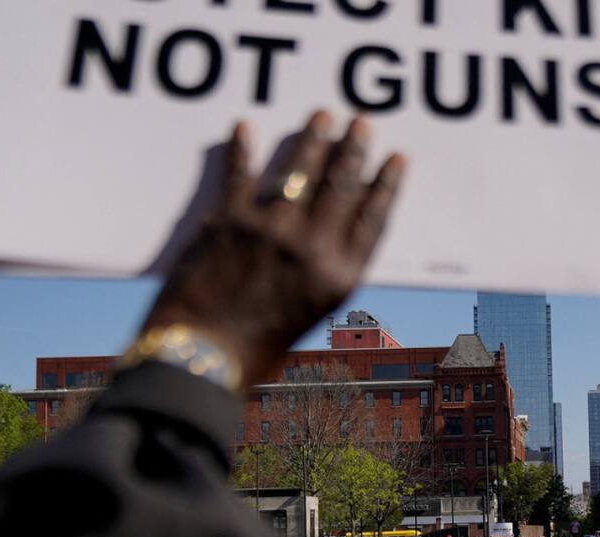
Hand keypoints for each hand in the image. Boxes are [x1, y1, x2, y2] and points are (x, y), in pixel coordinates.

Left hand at [143, 111, 404, 384]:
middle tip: (360, 123)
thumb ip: (324, 272)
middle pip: (341, 186)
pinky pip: (240, 175)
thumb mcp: (311, 313)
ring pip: (299, 171)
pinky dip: (243, 149)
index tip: (396, 158)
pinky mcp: (230, 222)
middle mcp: (311, 248)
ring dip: (312, 139)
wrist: (203, 358)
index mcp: (338, 276)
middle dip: (354, 149)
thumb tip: (328, 232)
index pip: (373, 219)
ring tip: (321, 115)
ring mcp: (271, 231)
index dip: (387, 185)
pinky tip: (246, 127)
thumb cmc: (257, 346)